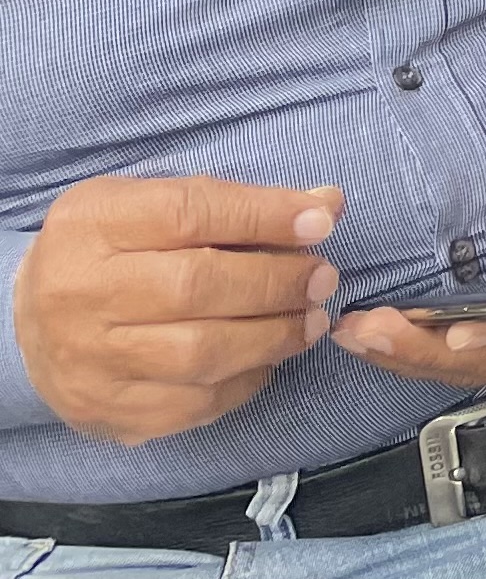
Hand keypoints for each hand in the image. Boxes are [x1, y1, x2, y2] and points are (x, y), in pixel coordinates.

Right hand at [12, 178, 339, 445]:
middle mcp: (80, 292)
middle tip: (322, 278)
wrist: (29, 322)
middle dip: (277, 282)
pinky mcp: (105, 410)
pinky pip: (194, 403)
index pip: (190, 213)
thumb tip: (328, 204)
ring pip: (200, 353)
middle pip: (197, 286)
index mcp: (93, 224)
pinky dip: (246, 381)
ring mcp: (88, 359)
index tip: (323, 219)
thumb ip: (237, 203)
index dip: (265, 216)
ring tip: (308, 320)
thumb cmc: (113, 253)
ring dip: (273, 336)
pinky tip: (267, 359)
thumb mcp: (155, 206)